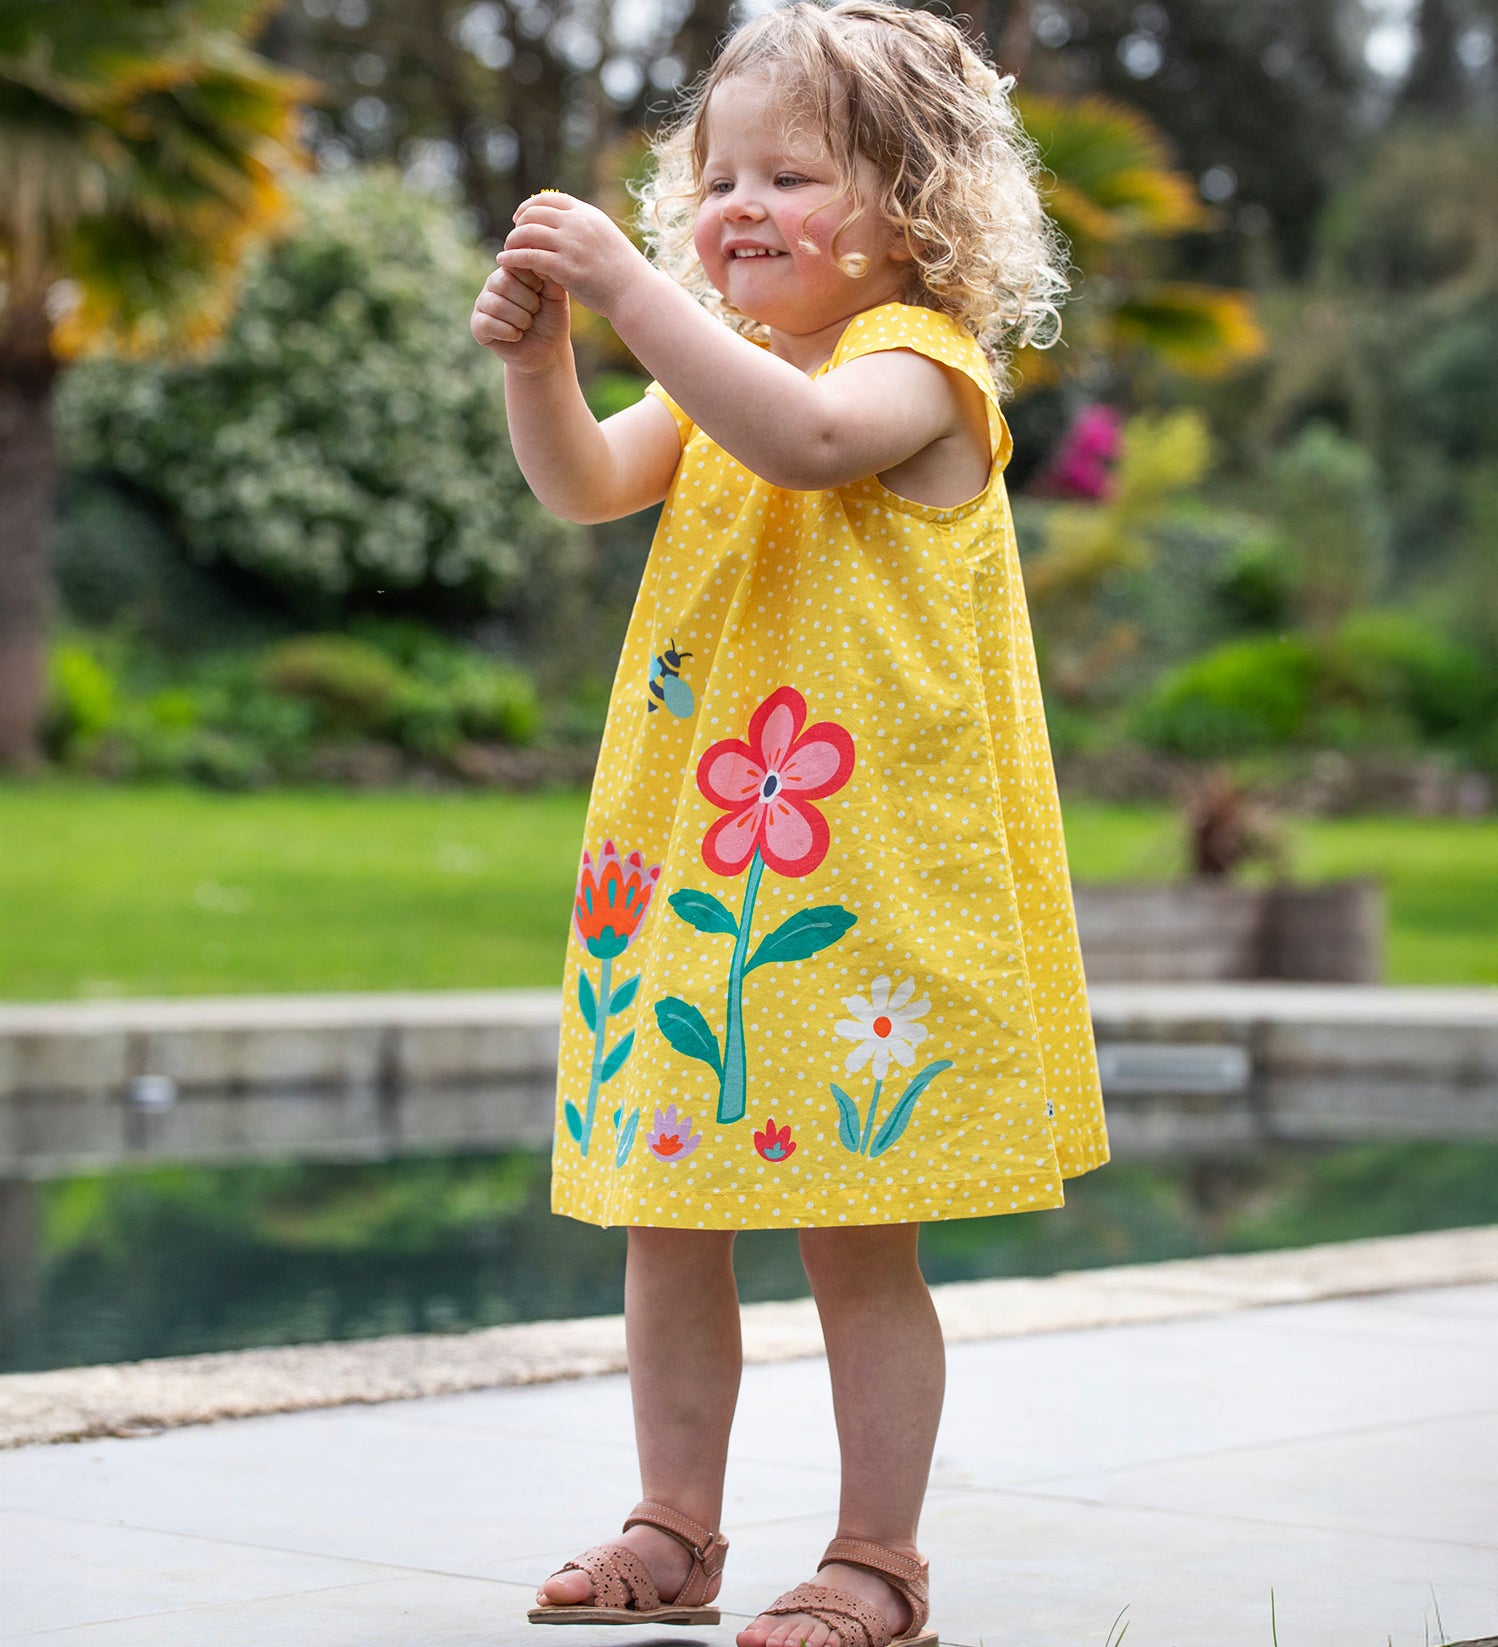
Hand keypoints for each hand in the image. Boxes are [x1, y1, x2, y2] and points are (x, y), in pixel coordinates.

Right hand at [470, 259, 570, 373]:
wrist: (548, 350)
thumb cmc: (552, 318)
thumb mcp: (556, 293)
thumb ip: (547, 272)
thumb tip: (533, 251)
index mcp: (510, 270)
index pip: (513, 263)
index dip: (532, 281)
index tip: (542, 292)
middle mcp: (493, 284)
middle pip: (502, 283)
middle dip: (527, 301)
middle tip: (536, 311)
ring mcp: (483, 304)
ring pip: (495, 304)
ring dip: (520, 318)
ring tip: (528, 324)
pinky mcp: (477, 326)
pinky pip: (487, 324)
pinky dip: (509, 332)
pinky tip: (517, 335)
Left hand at [498, 192, 648, 321]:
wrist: (634, 293)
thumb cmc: (621, 270)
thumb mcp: (604, 238)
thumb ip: (582, 228)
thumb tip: (561, 225)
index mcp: (587, 214)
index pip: (548, 198)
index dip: (528, 206)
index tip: (519, 218)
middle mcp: (578, 224)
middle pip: (534, 213)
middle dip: (518, 225)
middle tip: (512, 239)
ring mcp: (571, 245)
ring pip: (527, 233)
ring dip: (512, 241)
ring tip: (507, 251)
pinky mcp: (565, 268)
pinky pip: (528, 257)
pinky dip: (512, 258)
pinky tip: (504, 262)